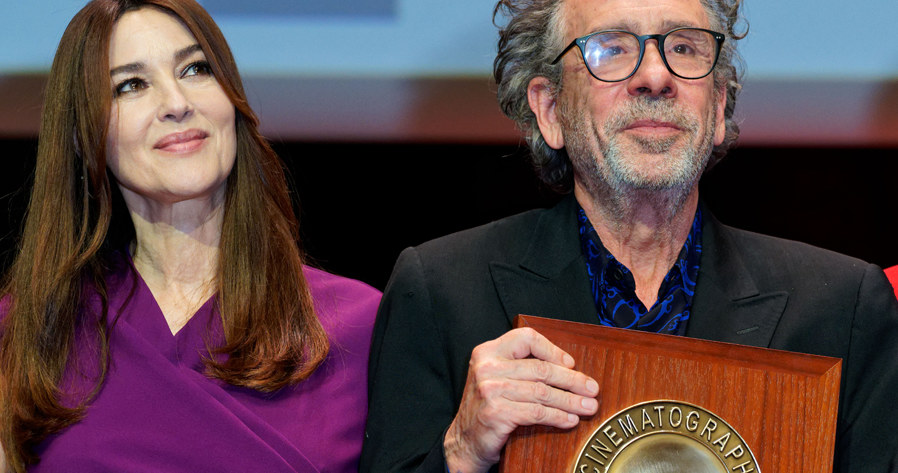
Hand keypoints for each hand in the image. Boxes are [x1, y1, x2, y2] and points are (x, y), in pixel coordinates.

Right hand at [443, 327, 599, 472]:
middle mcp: (487, 367)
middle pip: (540, 368)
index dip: (552, 350)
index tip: (571, 364)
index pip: (526, 339)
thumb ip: (520, 367)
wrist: (464, 441)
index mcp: (487, 352)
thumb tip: (567, 368)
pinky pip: (536, 412)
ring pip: (542, 392)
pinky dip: (557, 416)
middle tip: (592, 388)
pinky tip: (570, 420)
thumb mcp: (496, 378)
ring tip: (588, 407)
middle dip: (572, 379)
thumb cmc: (487, 407)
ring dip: (570, 400)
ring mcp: (490, 390)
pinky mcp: (496, 413)